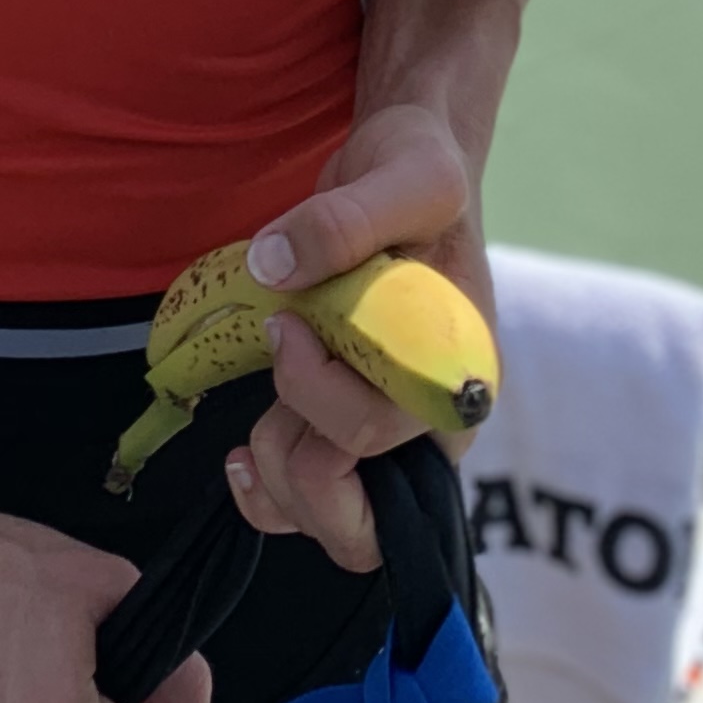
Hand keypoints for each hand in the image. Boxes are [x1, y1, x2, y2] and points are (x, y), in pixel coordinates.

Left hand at [226, 101, 490, 575]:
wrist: (406, 177)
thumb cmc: (417, 175)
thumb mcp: (401, 174)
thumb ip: (344, 218)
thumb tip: (273, 269)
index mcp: (458, 371)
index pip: (378, 431)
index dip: (314, 393)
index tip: (285, 324)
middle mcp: (436, 421)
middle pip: (364, 514)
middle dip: (295, 459)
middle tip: (274, 378)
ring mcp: (401, 438)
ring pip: (341, 527)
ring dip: (281, 478)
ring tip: (262, 411)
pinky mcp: (363, 436)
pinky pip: (321, 511)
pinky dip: (272, 499)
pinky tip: (244, 458)